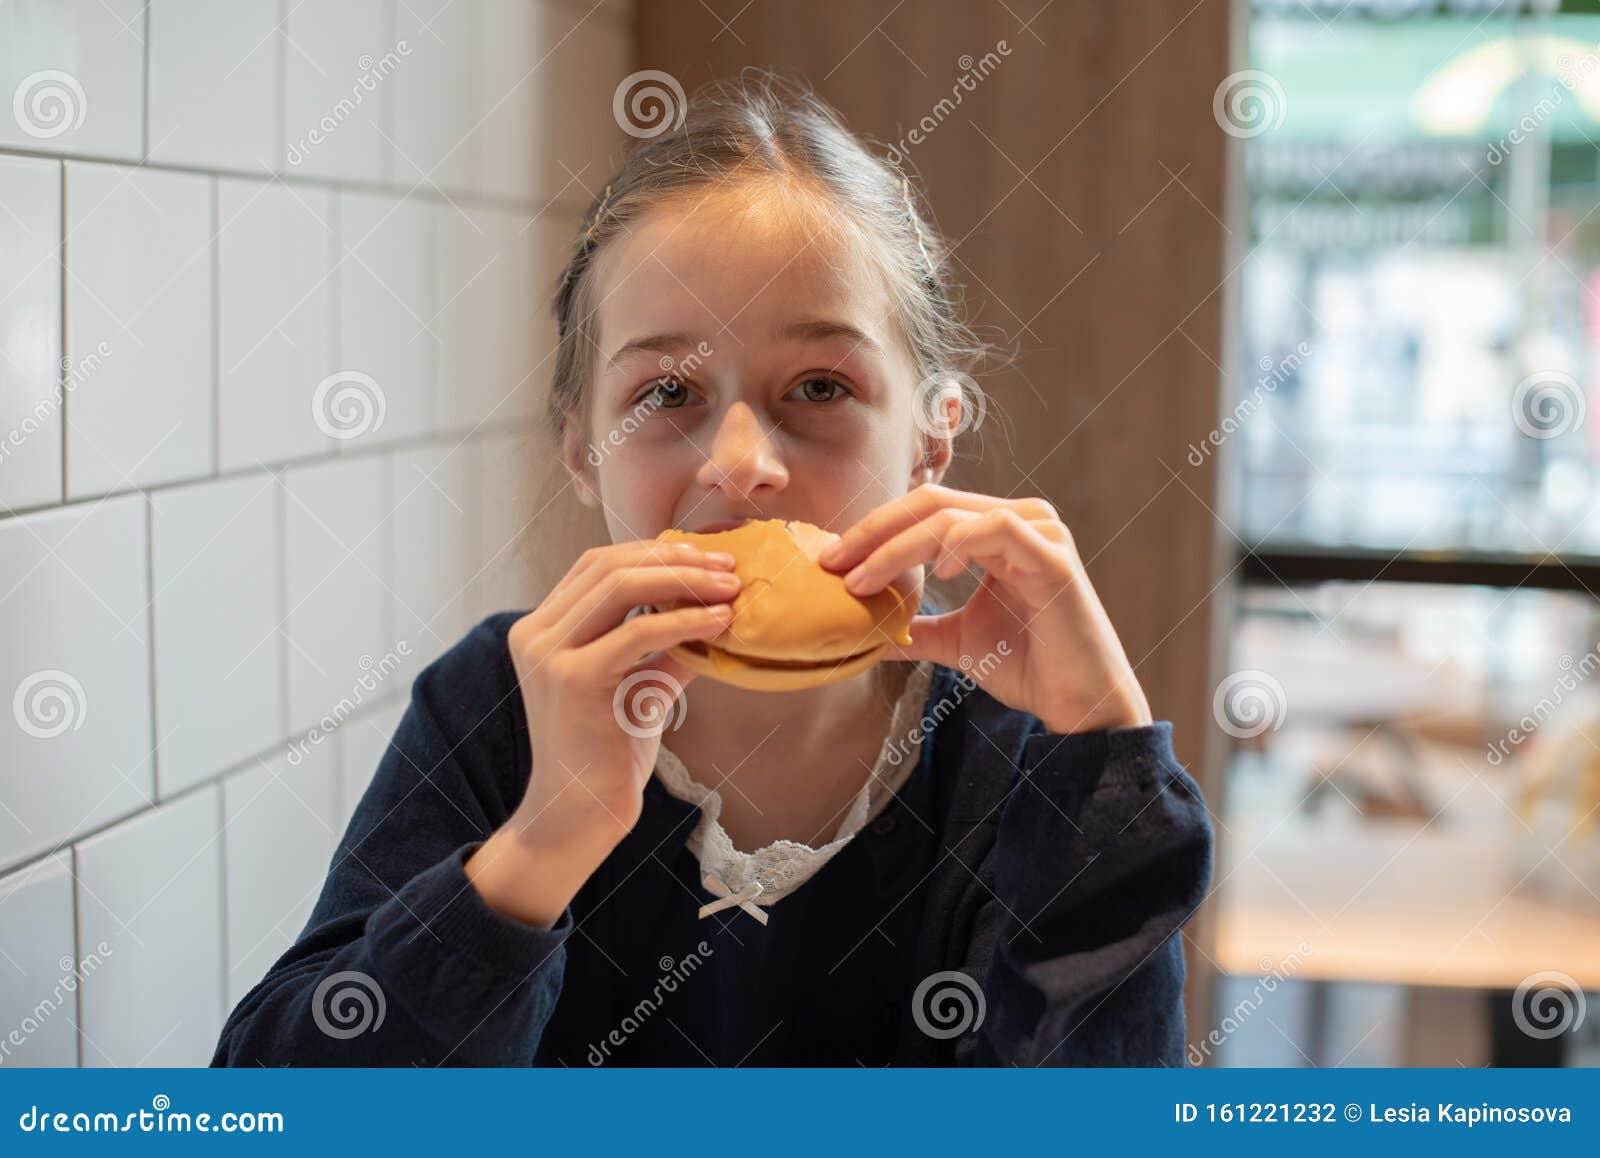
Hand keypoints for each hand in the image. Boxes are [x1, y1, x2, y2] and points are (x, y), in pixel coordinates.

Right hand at [471, 539, 742, 926]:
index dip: (654, 551)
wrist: (580, 816)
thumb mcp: (639, 686)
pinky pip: (639, 632)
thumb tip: (713, 612)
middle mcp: (536, 633)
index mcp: (542, 628)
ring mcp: (549, 654)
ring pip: (622, 586)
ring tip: (731, 588)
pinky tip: (721, 622)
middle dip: (676, 559)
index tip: (706, 559)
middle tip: (728, 567)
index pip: (597, 565)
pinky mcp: (573, 680)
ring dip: (685, 581)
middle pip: (610, 565)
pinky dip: (686, 621)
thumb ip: (663, 647)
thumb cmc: (608, 755)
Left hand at [818, 484, 1151, 734]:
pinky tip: (936, 574)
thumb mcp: (954, 642)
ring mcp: (1040, 533)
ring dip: (899, 546)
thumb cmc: (1027, 666)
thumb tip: (862, 634)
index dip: (872, 530)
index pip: (922, 510)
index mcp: (995, 530)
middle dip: (873, 532)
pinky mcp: (1054, 557)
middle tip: (833, 564)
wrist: (1077, 704)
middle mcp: (1020, 520)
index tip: (829, 562)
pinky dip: (958, 543)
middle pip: (929, 503)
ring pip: (953, 515)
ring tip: (865, 583)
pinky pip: (998, 528)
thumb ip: (914, 628)